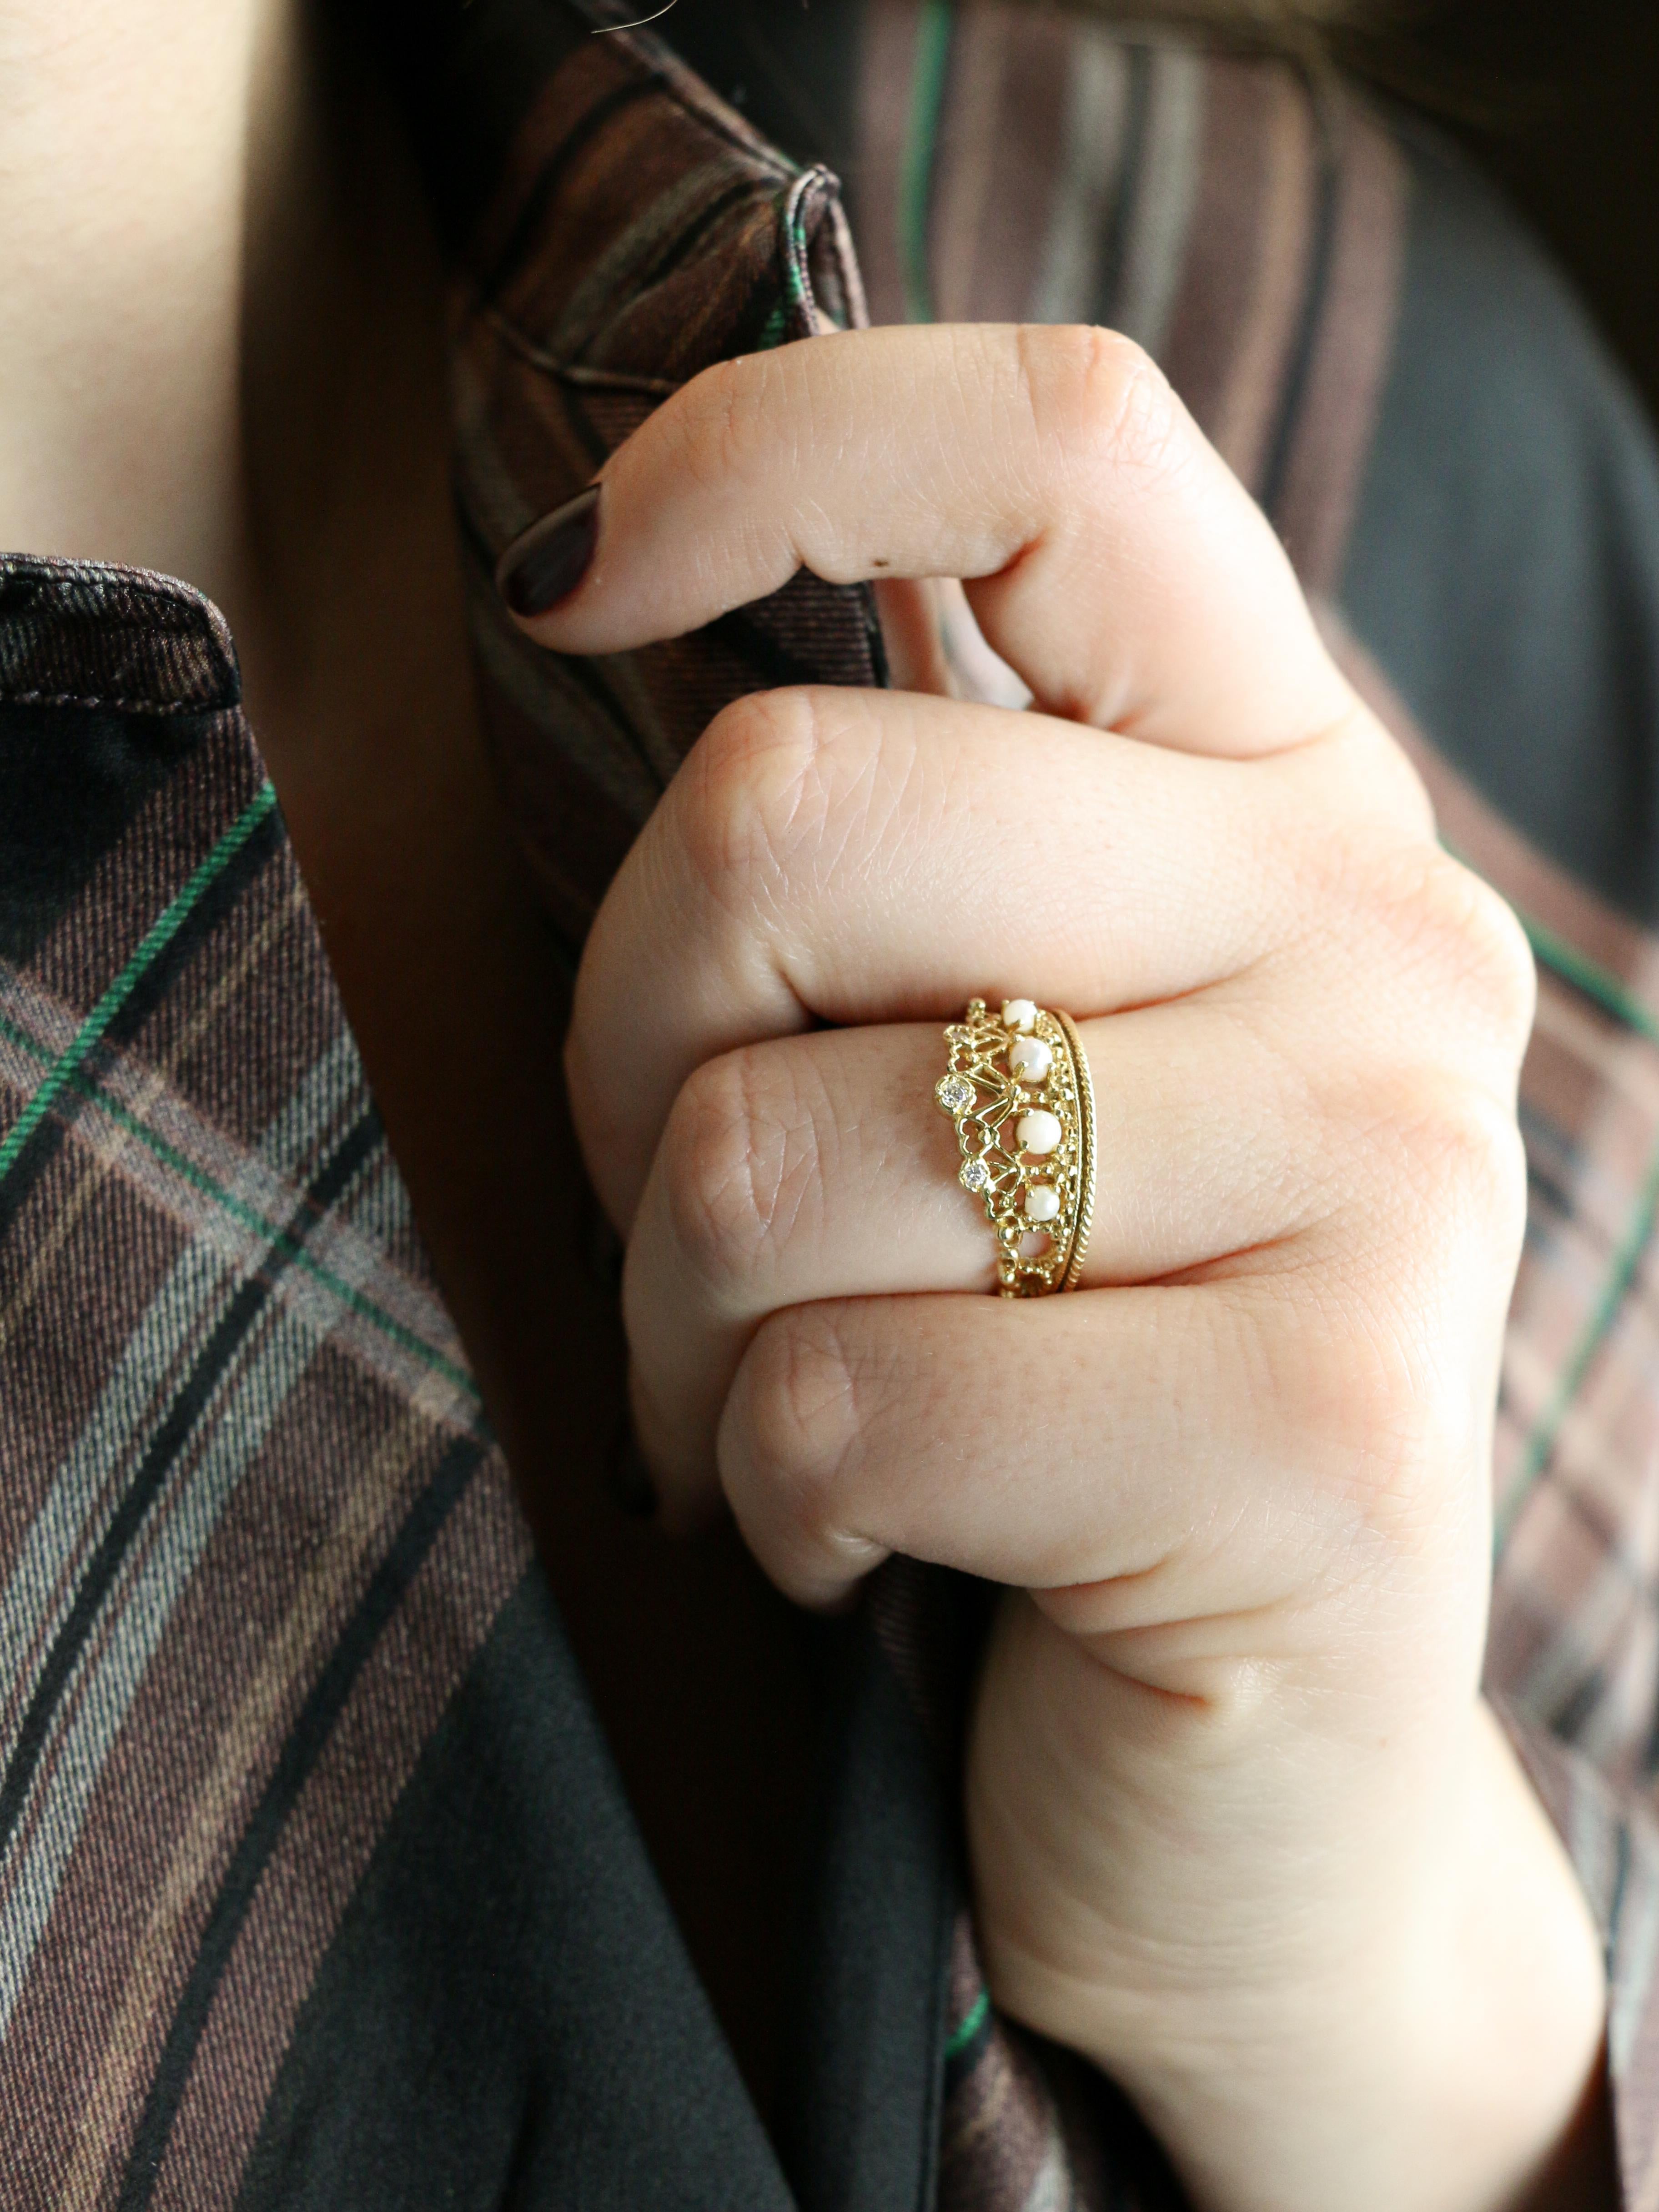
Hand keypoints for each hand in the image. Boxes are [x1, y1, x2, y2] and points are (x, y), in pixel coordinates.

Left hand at [513, 324, 1608, 2211]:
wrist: (1254, 1779)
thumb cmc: (1038, 1375)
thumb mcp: (975, 1058)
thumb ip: (885, 846)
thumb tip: (611, 596)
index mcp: (1283, 796)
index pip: (1057, 446)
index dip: (767, 452)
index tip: (584, 595)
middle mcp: (1377, 945)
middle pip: (792, 811)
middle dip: (629, 1050)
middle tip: (699, 1217)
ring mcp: (1382, 1187)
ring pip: (767, 1150)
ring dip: (686, 1325)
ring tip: (787, 1396)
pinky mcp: (1319, 1441)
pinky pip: (842, 1404)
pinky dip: (768, 1499)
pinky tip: (865, 1537)